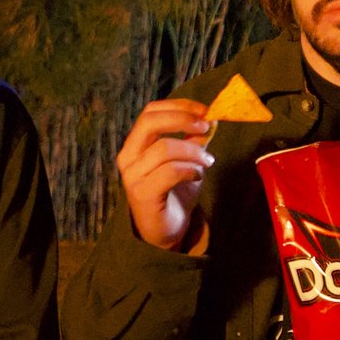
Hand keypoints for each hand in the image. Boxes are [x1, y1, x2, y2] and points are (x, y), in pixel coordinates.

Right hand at [116, 95, 214, 254]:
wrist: (166, 232)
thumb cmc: (174, 193)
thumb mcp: (187, 161)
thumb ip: (194, 140)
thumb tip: (210, 119)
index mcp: (135, 144)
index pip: (150, 112)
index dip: (178, 107)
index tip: (204, 110)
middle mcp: (128, 157)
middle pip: (150, 123)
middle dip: (182, 119)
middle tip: (206, 126)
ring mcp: (133, 176)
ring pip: (164, 148)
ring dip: (193, 151)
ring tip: (207, 161)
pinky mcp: (143, 194)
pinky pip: (170, 172)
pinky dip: (190, 170)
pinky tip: (198, 176)